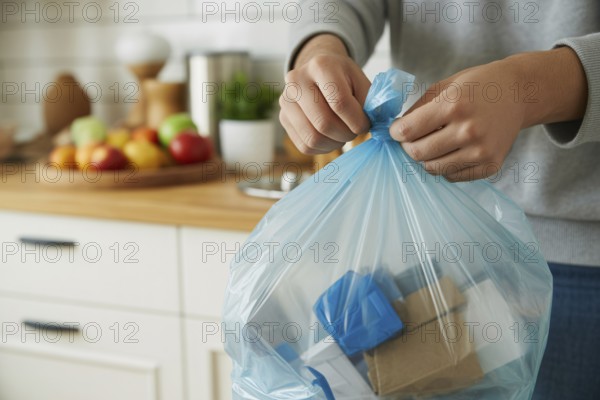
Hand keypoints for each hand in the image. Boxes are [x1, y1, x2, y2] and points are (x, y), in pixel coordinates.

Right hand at [280, 34, 370, 154]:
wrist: (319, 73)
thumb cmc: (345, 79)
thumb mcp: (362, 82)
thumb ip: (372, 102)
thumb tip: (377, 124)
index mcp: (321, 66)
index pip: (340, 102)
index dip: (357, 121)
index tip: (366, 124)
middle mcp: (296, 81)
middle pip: (324, 123)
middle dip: (346, 134)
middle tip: (355, 131)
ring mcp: (286, 101)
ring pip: (313, 138)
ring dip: (335, 143)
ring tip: (344, 134)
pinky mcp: (283, 118)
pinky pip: (305, 146)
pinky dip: (323, 148)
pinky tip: (332, 138)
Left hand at [390, 48, 587, 181]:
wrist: (518, 93)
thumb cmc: (476, 87)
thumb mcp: (444, 86)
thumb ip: (417, 109)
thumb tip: (396, 132)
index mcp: (454, 105)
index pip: (408, 131)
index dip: (396, 132)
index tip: (397, 130)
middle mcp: (468, 130)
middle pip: (418, 153)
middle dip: (409, 147)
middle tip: (413, 139)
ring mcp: (481, 150)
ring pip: (433, 168)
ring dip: (426, 159)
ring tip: (433, 144)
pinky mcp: (490, 165)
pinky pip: (452, 176)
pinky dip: (446, 167)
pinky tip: (452, 151)